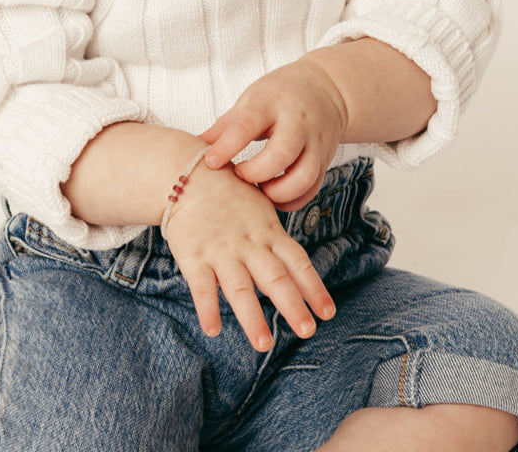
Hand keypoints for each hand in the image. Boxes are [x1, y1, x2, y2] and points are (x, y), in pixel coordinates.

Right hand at [163, 163, 335, 350]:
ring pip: (239, 288)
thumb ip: (277, 239)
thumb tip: (297, 270)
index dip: (313, 287)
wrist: (189, 173)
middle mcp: (249, 244)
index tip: (327, 312)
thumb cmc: (231, 193)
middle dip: (292, 305)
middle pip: (274, 278)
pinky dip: (207, 308)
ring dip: (251, 317)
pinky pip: (201, 285)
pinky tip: (213, 330)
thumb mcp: (262, 208)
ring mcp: (221, 251)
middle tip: (307, 330)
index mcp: (269, 232)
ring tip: (263, 344)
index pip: (297, 262)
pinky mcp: (193, 256)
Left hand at [200, 57, 346, 210]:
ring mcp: (315, 142)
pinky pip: (312, 188)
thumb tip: (194, 149)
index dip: (227, 146)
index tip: (211, 163)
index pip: (248, 124)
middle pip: (282, 154)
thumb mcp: (250, 99)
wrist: (326, 89)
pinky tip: (275, 198)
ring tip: (258, 192)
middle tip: (240, 176)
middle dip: (256, 173)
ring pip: (304, 177)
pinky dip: (293, 200)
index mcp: (271, 103)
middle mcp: (297, 122)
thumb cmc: (280, 94)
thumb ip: (225, 126)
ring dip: (278, 192)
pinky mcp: (325, 159)